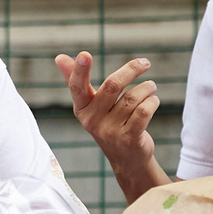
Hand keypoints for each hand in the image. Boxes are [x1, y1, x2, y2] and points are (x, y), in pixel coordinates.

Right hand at [54, 52, 159, 175]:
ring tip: (151, 86)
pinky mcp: (129, 138)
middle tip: (145, 63)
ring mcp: (110, 131)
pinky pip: (144, 111)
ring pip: (133, 98)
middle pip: (112, 85)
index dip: (80, 70)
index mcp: (81, 109)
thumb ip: (76, 80)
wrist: (126, 158)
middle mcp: (92, 120)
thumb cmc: (108, 123)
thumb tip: (59, 57)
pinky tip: (153, 100)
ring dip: (147, 88)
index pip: (77, 87)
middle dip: (131, 70)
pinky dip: (152, 102)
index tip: (84, 54)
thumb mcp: (91, 105)